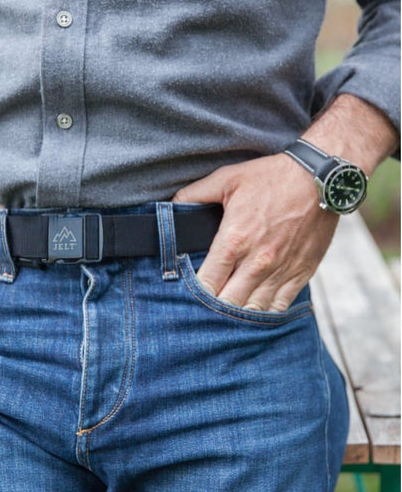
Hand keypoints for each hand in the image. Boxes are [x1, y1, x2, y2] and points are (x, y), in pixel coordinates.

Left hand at [172, 154, 338, 311]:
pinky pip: (280, 306)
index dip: (194, 293)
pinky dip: (265, 313)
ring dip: (237, 314)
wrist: (321, 178)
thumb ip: (194, 195)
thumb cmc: (271, 177)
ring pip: (253, 310)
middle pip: (227, 303)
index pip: (206, 283)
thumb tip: (170, 206)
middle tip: (203, 306)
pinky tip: (253, 309)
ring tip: (225, 313)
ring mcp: (280, 271)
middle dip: (212, 307)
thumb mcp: (226, 179)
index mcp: (234, 240)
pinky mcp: (301, 273)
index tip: (187, 292)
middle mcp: (256, 262)